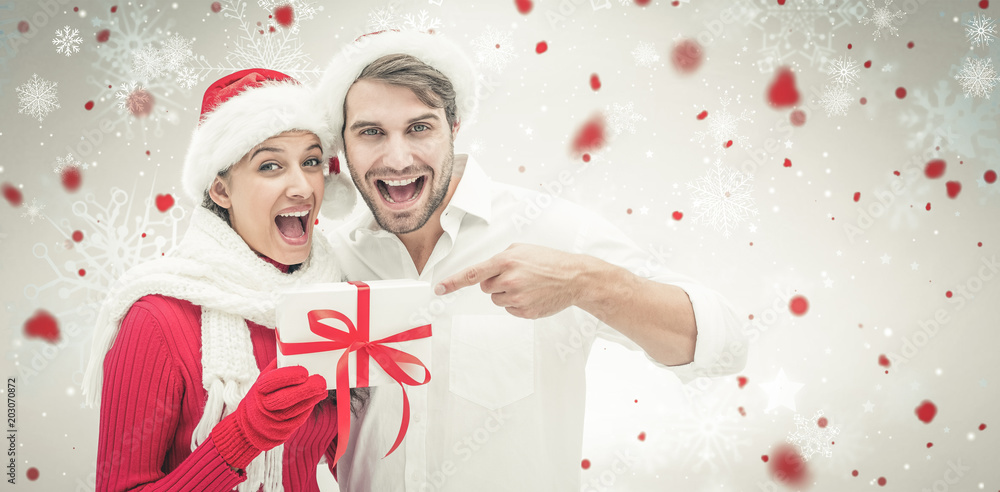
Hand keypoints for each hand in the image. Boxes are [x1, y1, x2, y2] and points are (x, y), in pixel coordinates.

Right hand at [211, 360, 326, 469]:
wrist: (251, 426)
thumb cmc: (263, 396)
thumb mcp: (263, 380)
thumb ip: (277, 367)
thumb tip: (293, 350)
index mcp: (259, 389)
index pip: (273, 381)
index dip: (290, 375)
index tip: (305, 371)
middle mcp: (264, 405)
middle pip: (286, 397)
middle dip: (306, 389)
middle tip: (320, 381)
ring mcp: (273, 420)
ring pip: (295, 409)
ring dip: (312, 398)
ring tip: (322, 389)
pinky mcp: (282, 430)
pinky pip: (299, 418)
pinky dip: (310, 407)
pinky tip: (317, 398)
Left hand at [435, 243, 586, 318]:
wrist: (574, 278)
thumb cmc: (549, 261)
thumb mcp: (522, 249)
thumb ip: (501, 259)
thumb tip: (486, 271)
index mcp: (506, 261)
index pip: (472, 274)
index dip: (453, 282)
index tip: (439, 289)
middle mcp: (509, 280)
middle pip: (485, 288)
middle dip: (496, 283)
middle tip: (516, 276)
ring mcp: (517, 298)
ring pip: (497, 299)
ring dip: (507, 294)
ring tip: (527, 285)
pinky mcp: (525, 312)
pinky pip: (510, 309)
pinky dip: (518, 304)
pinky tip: (532, 295)